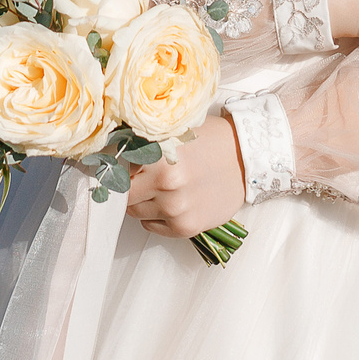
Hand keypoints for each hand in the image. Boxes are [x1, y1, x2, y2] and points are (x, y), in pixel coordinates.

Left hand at [126, 118, 247, 239]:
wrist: (246, 159)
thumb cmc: (211, 141)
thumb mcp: (174, 132)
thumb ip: (144, 145)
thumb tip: (112, 154)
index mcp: (158, 156)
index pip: (117, 170)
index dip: (117, 168)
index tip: (120, 167)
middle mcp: (165, 184)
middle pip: (124, 195)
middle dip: (129, 187)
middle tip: (142, 178)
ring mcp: (175, 209)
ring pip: (136, 212)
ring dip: (144, 202)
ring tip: (162, 188)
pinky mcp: (185, 227)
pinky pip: (152, 226)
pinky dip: (156, 216)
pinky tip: (171, 201)